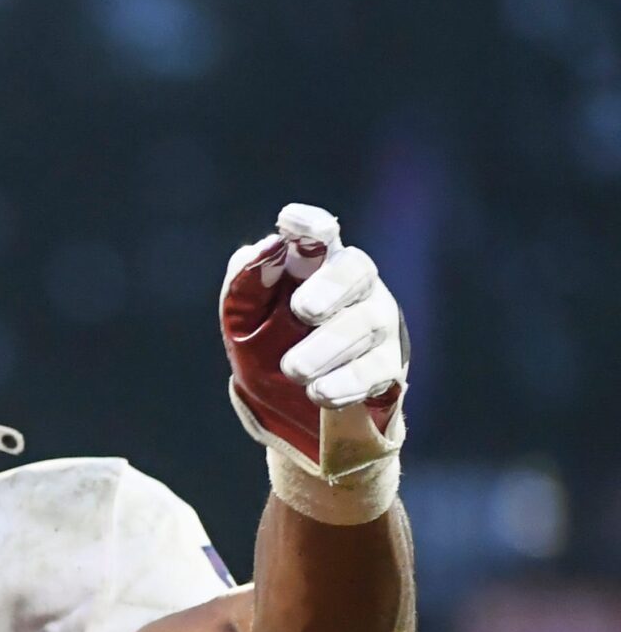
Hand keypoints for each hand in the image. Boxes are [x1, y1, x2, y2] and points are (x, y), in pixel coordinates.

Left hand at [221, 203, 407, 478]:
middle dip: (331, 287)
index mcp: (314, 265)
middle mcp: (354, 287)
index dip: (309, 225)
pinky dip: (347, 382)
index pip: (320, 235)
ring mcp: (376, 326)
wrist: (290, 409)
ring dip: (329, 346)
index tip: (289, 222)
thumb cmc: (268, 344)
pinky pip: (377, 370)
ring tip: (294, 369)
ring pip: (367, 324)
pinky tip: (320, 393)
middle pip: (356, 270)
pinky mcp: (387, 369)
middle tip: (302, 309)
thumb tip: (265, 249)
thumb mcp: (243, 317)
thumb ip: (246, 284)